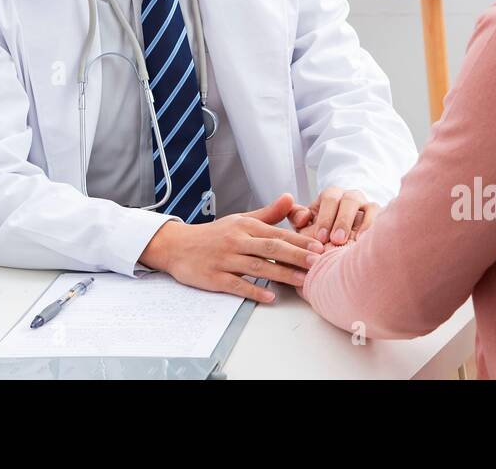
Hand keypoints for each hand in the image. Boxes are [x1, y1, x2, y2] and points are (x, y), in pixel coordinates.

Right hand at [139, 194, 323, 302]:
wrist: (177, 245)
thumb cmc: (213, 234)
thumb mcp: (239, 219)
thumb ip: (267, 213)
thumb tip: (290, 198)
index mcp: (244, 226)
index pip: (276, 233)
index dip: (299, 241)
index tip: (319, 248)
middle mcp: (235, 241)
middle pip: (270, 248)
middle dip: (296, 255)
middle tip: (317, 263)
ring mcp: (224, 259)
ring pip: (257, 267)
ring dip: (281, 274)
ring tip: (302, 281)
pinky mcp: (214, 277)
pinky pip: (237, 285)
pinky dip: (254, 291)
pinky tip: (270, 296)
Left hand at [289, 187, 380, 245]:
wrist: (338, 240)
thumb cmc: (319, 231)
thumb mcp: (305, 224)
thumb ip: (298, 218)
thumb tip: (303, 217)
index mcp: (331, 195)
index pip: (329, 199)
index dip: (324, 217)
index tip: (320, 237)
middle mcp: (350, 196)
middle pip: (349, 201)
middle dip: (342, 221)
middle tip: (335, 240)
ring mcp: (367, 205)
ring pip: (368, 207)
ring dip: (361, 224)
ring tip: (352, 242)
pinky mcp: (379, 216)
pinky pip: (380, 217)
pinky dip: (373, 226)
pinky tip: (365, 241)